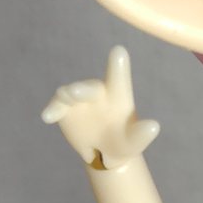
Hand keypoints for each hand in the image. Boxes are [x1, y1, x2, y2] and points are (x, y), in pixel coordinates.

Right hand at [41, 45, 159, 169]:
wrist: (105, 152)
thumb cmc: (125, 141)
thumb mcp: (135, 142)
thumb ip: (142, 134)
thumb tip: (154, 127)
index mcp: (117, 95)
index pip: (118, 78)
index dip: (118, 65)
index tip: (119, 51)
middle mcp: (97, 92)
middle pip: (90, 87)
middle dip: (82, 89)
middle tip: (75, 93)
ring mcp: (79, 99)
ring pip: (70, 94)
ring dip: (66, 97)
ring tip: (64, 101)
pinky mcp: (64, 109)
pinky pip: (57, 106)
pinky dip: (53, 109)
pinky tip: (48, 117)